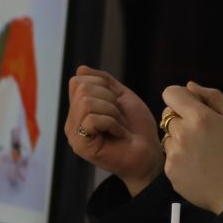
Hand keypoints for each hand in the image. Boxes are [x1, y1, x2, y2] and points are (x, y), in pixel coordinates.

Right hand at [65, 66, 162, 195]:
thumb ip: (103, 82)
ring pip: (86, 102)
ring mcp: (75, 134)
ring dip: (111, 111)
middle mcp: (72, 121)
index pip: (78, 81)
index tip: (117, 103)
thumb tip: (80, 68)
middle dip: (108, 98)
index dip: (102, 85)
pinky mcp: (81, 146)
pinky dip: (112, 123)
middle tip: (119, 117)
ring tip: (119, 125)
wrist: (150, 154)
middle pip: (81, 89)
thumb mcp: (122, 97)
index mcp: (79, 110)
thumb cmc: (138, 128)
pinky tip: (119, 133)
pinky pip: (92, 119)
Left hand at [158, 83, 222, 213]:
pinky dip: (180, 159)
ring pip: (167, 137)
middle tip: (202, 134)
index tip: (191, 106)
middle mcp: (183, 133)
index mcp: (200, 117)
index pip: (171, 93)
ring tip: (202, 153)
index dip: (181, 97)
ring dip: (179, 140)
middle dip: (181, 119)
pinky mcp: (170, 172)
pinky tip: (198, 166)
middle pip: (167, 115)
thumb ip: (212, 97)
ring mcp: (174, 154)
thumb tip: (190, 86)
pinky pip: (169, 157)